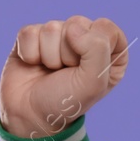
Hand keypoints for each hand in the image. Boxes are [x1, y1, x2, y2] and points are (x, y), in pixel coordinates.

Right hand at [0, 15, 129, 138]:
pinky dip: (30, 53)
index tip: (85, 69)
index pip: (107, 28)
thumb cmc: (66, 102)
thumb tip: (74, 27)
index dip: (94, 47)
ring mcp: (58, 37)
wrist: (30, 116)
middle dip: (68, 53)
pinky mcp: (33, 37)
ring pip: (52, 27)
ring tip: (50, 72)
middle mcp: (85, 41)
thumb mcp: (93, 83)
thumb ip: (97, 50)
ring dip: (49, 56)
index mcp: (109, 52)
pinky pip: (30, 32)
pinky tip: (33, 65)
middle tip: (65, 73)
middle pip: (77, 24)